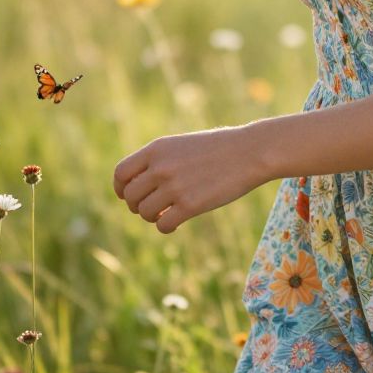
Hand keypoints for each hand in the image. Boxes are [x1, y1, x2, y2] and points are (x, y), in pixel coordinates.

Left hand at [112, 124, 264, 233]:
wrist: (251, 151)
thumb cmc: (220, 147)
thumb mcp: (184, 144)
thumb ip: (160, 160)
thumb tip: (139, 184)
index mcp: (158, 148)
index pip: (121, 173)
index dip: (121, 188)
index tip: (129, 195)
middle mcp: (161, 166)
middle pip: (130, 197)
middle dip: (138, 205)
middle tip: (154, 207)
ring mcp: (175, 186)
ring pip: (144, 213)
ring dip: (153, 217)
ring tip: (168, 213)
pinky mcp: (190, 205)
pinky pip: (163, 225)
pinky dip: (167, 227)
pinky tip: (178, 222)